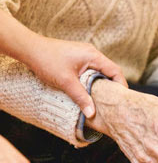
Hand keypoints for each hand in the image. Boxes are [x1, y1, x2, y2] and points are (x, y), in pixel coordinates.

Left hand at [0, 11, 127, 117]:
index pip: (115, 71)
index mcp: (93, 56)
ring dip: (103, 83)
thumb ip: (81, 97)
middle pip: (110, 71)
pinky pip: (93, 70)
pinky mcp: (79, 58)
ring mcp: (85, 54)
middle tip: (114, 101)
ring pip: (101, 71)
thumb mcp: (66, 82)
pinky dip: (95, 80)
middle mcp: (92, 53)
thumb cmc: (47, 61)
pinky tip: (91, 90)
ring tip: (104, 98)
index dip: (121, 85)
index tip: (122, 99)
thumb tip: (92, 113)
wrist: (29, 48)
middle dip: (114, 86)